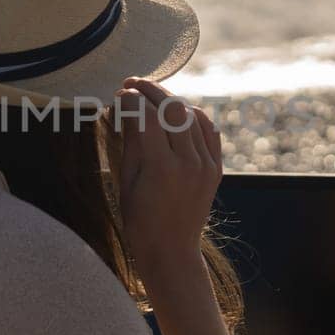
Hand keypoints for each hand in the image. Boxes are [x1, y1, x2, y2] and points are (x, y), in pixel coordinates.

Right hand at [112, 77, 221, 279]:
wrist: (171, 250)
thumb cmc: (139, 220)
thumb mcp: (126, 181)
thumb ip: (130, 141)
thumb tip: (125, 106)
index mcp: (160, 168)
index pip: (146, 117)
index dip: (130, 99)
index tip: (118, 93)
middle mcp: (188, 162)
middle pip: (171, 108)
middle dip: (150, 90)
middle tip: (132, 83)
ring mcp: (205, 165)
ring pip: (190, 115)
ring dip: (169, 100)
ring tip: (150, 96)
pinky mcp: (216, 168)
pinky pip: (208, 129)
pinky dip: (192, 115)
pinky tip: (177, 111)